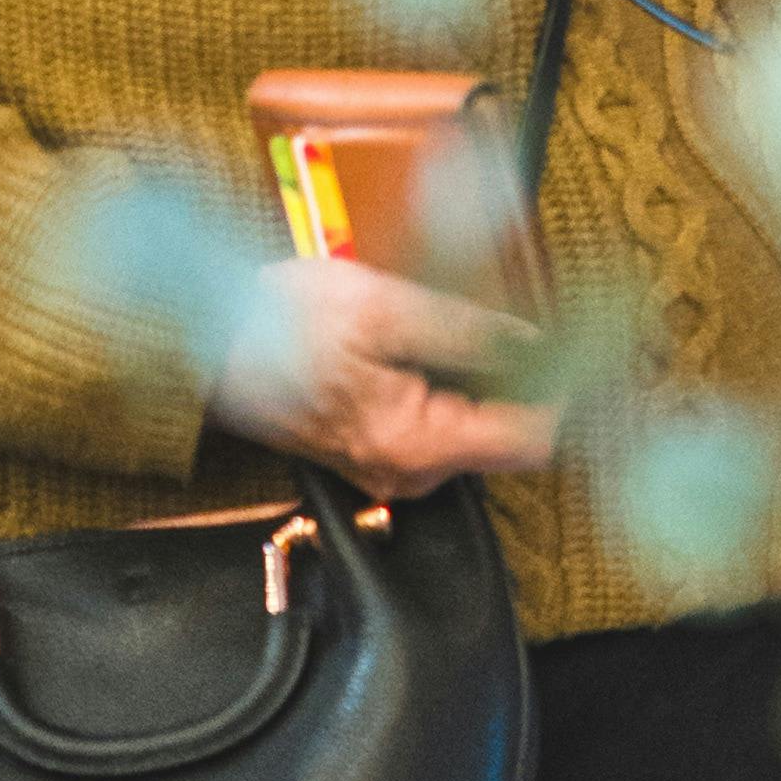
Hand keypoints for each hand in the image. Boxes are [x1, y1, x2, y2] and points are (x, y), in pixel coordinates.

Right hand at [211, 256, 557, 497]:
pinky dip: (450, 381)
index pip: (530, 440)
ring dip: (482, 373)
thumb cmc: (283, 322)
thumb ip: (467, 332)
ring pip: (473, 424)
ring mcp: (391, 466)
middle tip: (520, 315)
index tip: (578, 342)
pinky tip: (430, 338)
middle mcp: (409, 472)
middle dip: (521, 375)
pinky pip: (439, 422)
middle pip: (505, 434)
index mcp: (415, 444)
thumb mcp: (384, 308)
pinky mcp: (376, 450)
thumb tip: (537, 343)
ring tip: (460, 318)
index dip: (562, 391)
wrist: (202, 342)